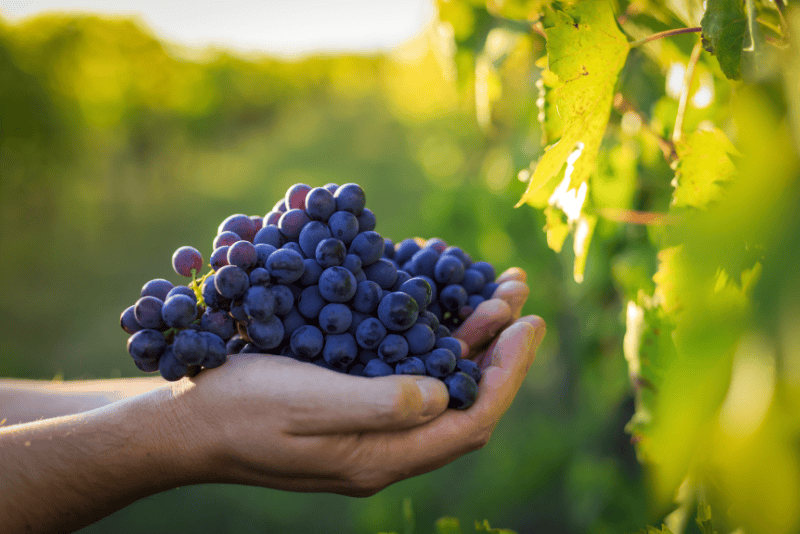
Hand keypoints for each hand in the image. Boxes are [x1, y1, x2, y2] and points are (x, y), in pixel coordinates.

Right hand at [168, 267, 544, 495]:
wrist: (187, 425)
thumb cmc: (241, 410)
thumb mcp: (307, 405)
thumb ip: (380, 406)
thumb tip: (445, 393)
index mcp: (381, 458)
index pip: (470, 422)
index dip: (507, 375)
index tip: (527, 324)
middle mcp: (385, 450)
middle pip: (463, 402)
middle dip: (497, 350)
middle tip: (515, 295)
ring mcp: (369, 432)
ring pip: (439, 388)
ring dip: (469, 342)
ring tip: (492, 294)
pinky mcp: (352, 410)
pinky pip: (409, 378)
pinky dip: (432, 343)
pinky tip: (437, 309)